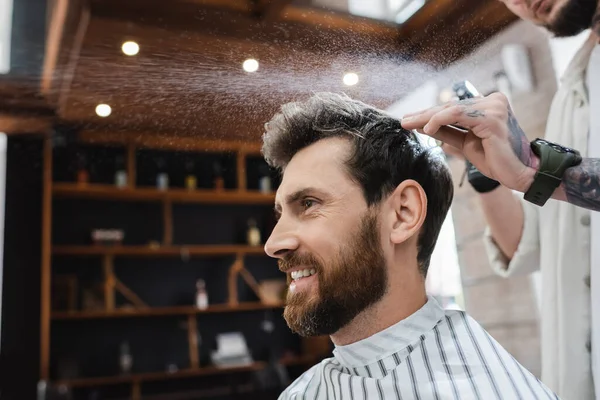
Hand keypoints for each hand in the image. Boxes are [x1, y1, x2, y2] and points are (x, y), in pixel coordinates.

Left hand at [401, 92, 538, 192]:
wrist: (518, 174)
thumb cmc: (495, 160)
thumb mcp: (465, 143)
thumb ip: (448, 133)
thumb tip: (424, 126)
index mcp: (488, 105)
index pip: (453, 107)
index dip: (430, 113)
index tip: (409, 120)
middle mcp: (493, 101)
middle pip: (450, 106)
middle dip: (424, 114)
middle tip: (404, 120)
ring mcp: (494, 107)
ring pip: (451, 108)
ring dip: (427, 116)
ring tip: (410, 124)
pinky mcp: (492, 118)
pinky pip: (459, 114)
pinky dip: (440, 120)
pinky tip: (427, 128)